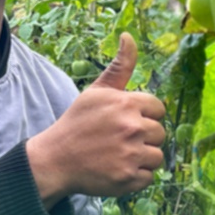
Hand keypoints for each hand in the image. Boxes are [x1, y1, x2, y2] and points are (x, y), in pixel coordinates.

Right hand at [25, 33, 165, 203]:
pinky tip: (116, 169)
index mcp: (127, 104)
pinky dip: (135, 177)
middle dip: (143, 137)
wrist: (55, 160)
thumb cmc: (78, 123)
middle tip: (118, 140)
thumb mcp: (97, 92)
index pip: (158, 109)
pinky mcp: (129, 178)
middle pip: (160, 133)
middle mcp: (132, 128)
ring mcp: (132, 154)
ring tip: (118, 155)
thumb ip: (120, 67)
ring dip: (142, 158)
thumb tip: (129, 36)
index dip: (144, 115)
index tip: (125, 122)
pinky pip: (148, 177)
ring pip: (157, 156)